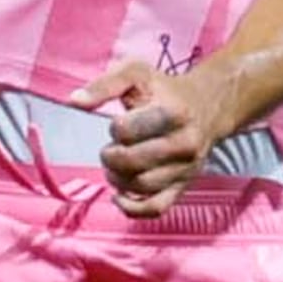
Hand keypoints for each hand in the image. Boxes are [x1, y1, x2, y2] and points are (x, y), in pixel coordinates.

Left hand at [73, 58, 239, 219]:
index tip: (121, 121)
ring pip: (141, 186)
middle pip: (131, 162)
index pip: (127, 130)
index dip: (116, 127)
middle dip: (110, 156)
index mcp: (174, 113)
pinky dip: (132, 208)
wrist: (207, 106)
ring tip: (116, 165)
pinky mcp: (184, 186)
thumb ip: (104, 85)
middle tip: (111, 148)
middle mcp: (185, 143)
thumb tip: (74, 101)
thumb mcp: (136, 73)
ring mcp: (186, 168)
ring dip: (117, 179)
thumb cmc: (164, 89)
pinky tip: (119, 196)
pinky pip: (156, 208)